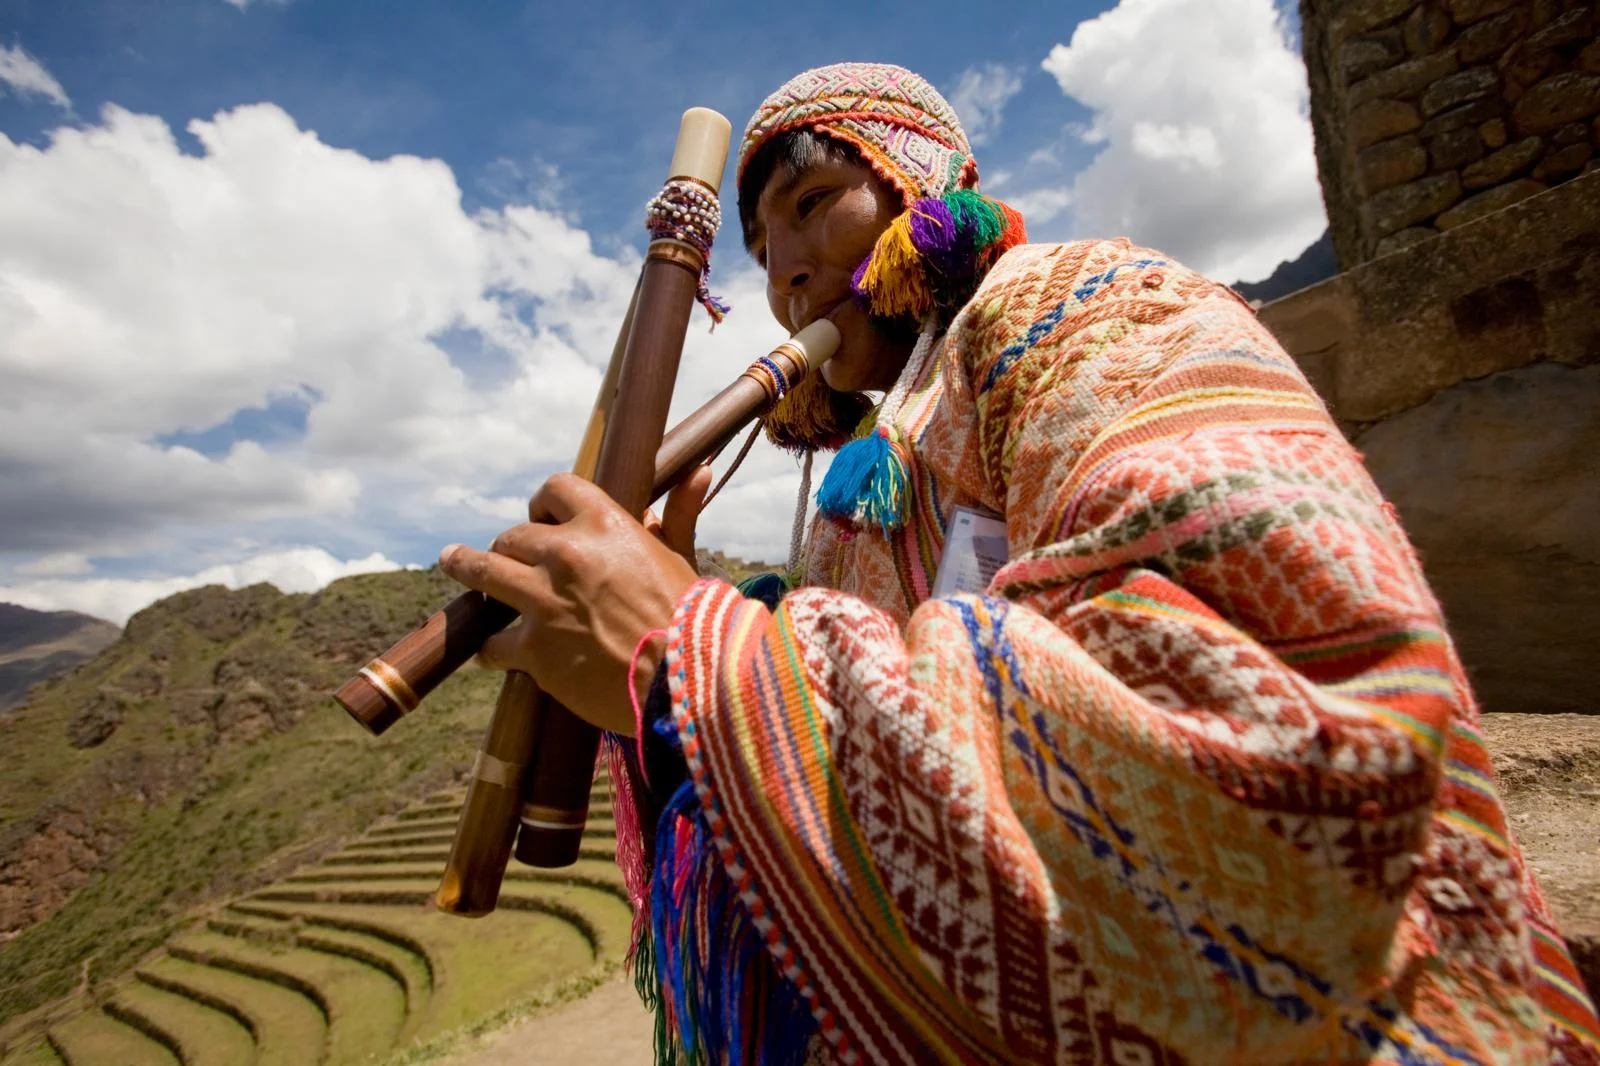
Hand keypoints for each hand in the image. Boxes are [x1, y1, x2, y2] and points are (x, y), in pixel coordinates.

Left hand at [437, 471, 708, 735]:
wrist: (686, 679)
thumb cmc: (691, 617)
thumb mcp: (683, 556)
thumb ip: (679, 513)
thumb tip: (698, 470)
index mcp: (604, 524)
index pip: (555, 489)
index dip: (543, 503)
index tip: (540, 516)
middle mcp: (565, 554)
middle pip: (513, 536)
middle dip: (509, 546)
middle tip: (508, 557)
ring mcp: (543, 601)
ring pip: (483, 572)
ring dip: (464, 567)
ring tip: (452, 562)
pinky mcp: (534, 649)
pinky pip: (493, 643)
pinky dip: (490, 648)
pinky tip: (489, 652)